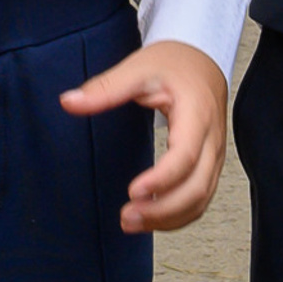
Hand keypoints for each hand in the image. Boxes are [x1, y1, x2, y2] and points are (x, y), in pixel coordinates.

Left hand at [60, 39, 229, 232]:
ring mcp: (213, 153)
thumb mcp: (139, 68)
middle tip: (127, 216)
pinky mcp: (209, 163)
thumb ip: (105, 89)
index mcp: (197, 113)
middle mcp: (210, 138)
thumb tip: (69, 102)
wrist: (201, 59)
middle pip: (197, 186)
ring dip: (169, 218)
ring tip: (131, 222)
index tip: (133, 191)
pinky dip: (178, 215)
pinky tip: (151, 219)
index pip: (186, 155)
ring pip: (201, 198)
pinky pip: (201, 198)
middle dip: (163, 209)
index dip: (162, 179)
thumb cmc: (175, 64)